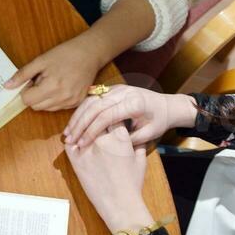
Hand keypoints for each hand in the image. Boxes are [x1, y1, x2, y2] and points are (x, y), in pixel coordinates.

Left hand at [6, 36, 104, 111]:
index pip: (27, 100)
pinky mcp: (77, 103)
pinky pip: (58, 107)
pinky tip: (61, 86)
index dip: (27, 90)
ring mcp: (71, 102)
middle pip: (36, 106)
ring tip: (53, 81)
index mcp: (52, 86)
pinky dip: (55, 99)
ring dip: (45, 98)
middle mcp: (62, 97)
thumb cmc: (65, 54)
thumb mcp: (41, 60)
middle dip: (35, 95)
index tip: (33, 80)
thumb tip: (6, 86)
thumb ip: (23, 74)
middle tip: (43, 80)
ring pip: (46, 108)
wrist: (91, 52)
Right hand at [64, 85, 197, 148]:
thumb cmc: (158, 122)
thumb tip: (106, 146)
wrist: (167, 105)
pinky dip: (81, 111)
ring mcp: (117, 89)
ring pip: (91, 101)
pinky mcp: (112, 89)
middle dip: (80, 124)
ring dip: (77, 117)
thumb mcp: (149, 134)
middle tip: (69, 140)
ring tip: (68, 133)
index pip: (106, 117)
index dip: (92, 131)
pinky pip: (93, 99)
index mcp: (135, 103)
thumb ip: (129, 140)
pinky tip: (74, 124)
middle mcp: (125, 92)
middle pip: (95, 107)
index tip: (82, 145)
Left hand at [65, 123, 154, 232]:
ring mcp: (87, 149)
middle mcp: (102, 140)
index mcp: (120, 137)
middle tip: (93, 115)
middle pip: (96, 117)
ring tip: (82, 124)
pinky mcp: (75, 161)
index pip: (113, 114)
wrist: (119, 203)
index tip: (109, 115)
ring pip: (80, 127)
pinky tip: (73, 138)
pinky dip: (70, 138)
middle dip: (95, 115)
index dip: (111, 113)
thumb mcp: (141, 160)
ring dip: (81, 124)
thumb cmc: (132, 183)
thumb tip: (135, 135)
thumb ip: (137, 143)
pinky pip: (69, 143)